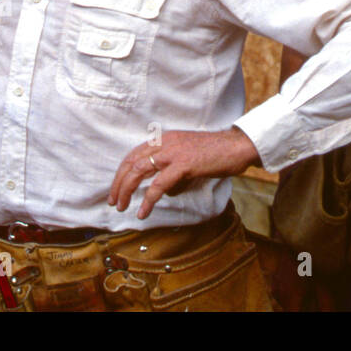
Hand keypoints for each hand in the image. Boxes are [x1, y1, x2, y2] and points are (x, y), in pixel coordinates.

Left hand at [108, 128, 260, 219]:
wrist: (236, 146)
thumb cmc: (215, 154)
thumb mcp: (188, 159)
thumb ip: (173, 172)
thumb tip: (164, 192)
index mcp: (164, 139)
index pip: (133, 154)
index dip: (121, 172)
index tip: (116, 188)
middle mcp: (164, 142)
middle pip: (131, 162)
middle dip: (118, 183)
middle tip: (113, 201)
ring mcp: (173, 152)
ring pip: (139, 171)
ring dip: (126, 190)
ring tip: (122, 207)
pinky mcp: (183, 165)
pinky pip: (159, 185)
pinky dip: (148, 200)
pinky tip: (143, 212)